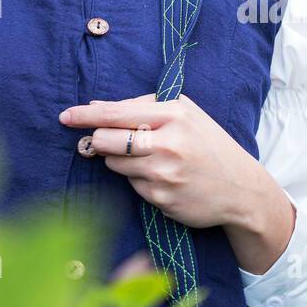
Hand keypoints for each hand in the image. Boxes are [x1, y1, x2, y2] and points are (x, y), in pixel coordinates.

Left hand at [59, 93, 295, 275]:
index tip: (65, 116)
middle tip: (107, 141)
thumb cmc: (208, 144)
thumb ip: (141, 106)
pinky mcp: (162, 200)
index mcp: (173, 115)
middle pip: (107, 140)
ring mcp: (164, 175)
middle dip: (100, 140)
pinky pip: (131, 186)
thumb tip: (95, 107)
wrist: (241, 189)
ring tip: (150, 159)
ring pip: (115, 164)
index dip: (86, 115)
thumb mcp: (184, 114)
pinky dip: (139, 181)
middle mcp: (168, 144)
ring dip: (121, 161)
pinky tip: (163, 179)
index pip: (117, 113)